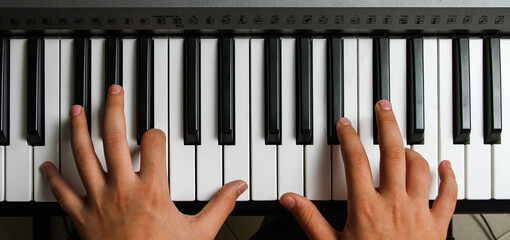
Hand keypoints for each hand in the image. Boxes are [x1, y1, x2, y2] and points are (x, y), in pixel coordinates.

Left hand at [41, 85, 246, 239]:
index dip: (156, 133)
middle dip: (113, 110)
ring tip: (77, 111)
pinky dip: (54, 177)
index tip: (156, 134)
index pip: (153, 143)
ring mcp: (99, 201)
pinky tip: (49, 165)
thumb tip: (238, 187)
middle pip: (114, 138)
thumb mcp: (199, 233)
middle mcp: (122, 189)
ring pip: (84, 156)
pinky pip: (63, 192)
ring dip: (79, 130)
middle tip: (112, 92)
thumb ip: (220, 205)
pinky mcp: (83, 217)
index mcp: (152, 189)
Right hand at [280, 100, 456, 239]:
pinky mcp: (438, 225)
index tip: (346, 124)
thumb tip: (289, 199)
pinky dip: (450, 177)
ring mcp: (419, 212)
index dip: (349, 137)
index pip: (356, 160)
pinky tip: (447, 165)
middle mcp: (395, 203)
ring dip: (413, 150)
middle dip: (387, 125)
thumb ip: (310, 219)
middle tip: (383, 107)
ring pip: (421, 168)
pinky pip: (450, 195)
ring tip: (404, 141)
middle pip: (393, 152)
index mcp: (366, 207)